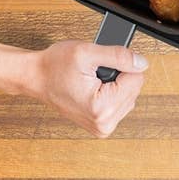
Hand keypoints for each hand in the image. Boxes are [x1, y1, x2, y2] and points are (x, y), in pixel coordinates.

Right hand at [25, 41, 148, 136]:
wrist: (36, 77)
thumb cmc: (55, 66)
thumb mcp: (87, 53)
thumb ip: (119, 57)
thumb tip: (141, 63)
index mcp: (101, 109)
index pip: (137, 79)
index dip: (122, 65)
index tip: (102, 65)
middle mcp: (103, 124)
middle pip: (134, 88)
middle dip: (118, 75)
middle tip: (94, 73)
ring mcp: (102, 127)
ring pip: (129, 94)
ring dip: (115, 83)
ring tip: (93, 80)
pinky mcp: (101, 125)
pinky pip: (121, 102)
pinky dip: (112, 91)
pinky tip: (95, 87)